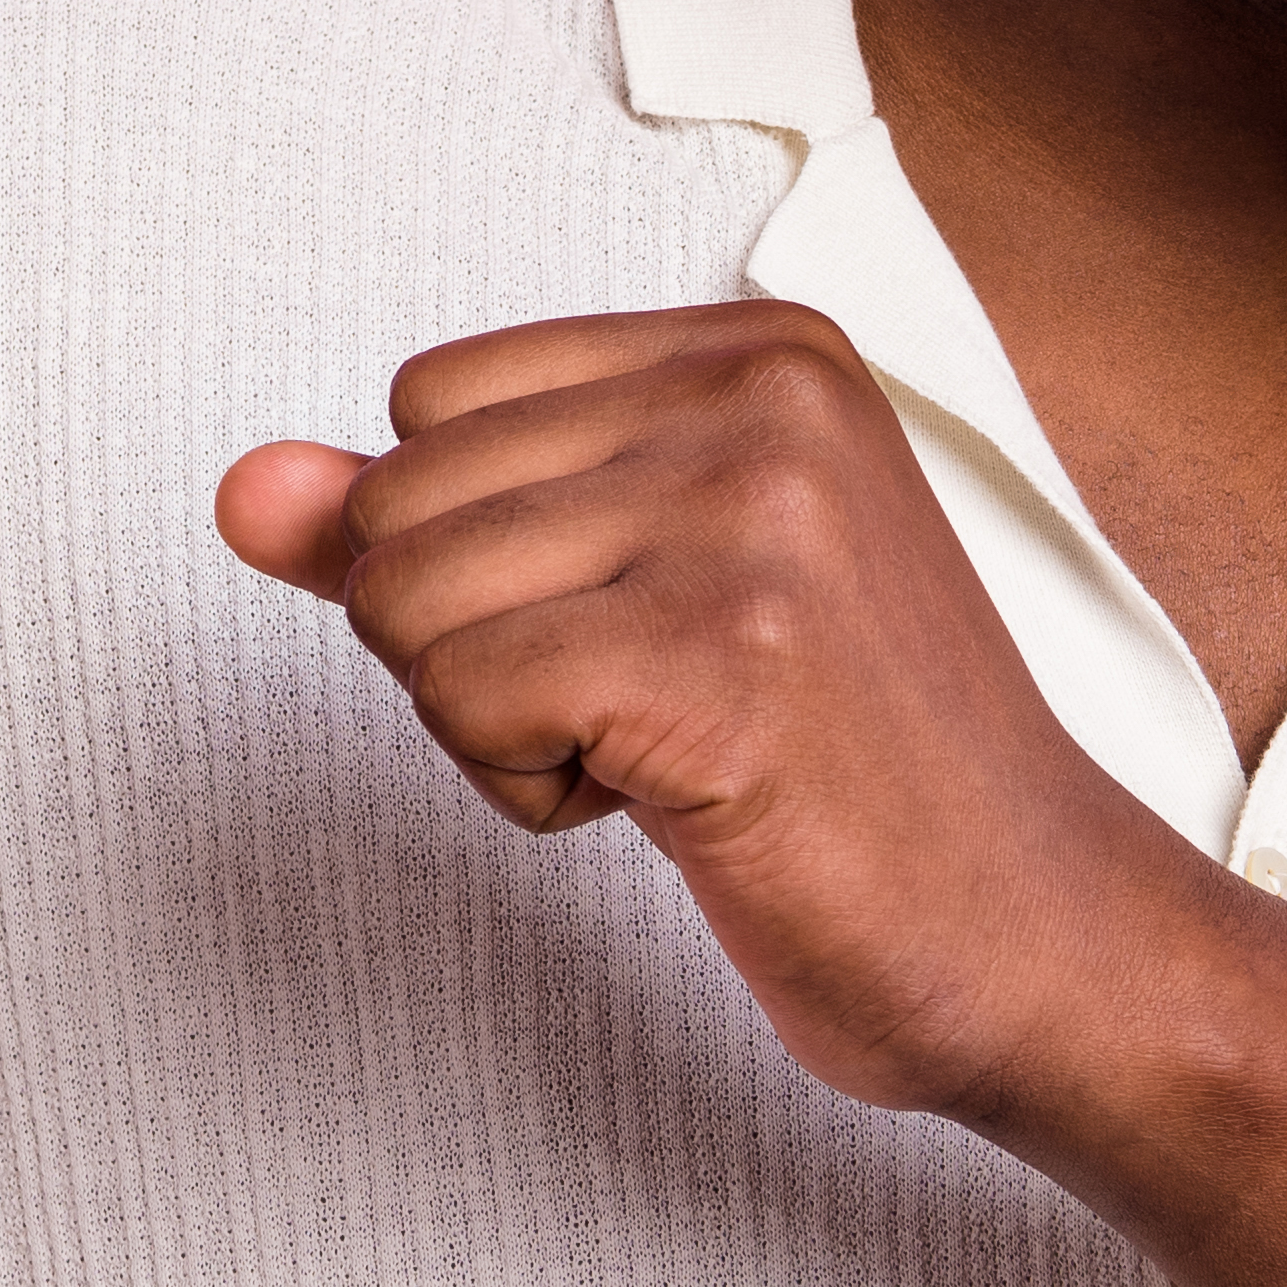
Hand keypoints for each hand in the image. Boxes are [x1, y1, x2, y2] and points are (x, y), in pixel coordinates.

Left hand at [218, 305, 1213, 1116]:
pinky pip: (459, 702)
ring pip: (403, 599)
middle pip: (398, 496)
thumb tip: (243, 491)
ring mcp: (747, 522)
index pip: (434, 398)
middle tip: (662, 710)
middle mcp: (759, 402)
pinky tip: (676, 802)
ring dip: (496, 722)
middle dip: (473, 642)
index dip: (484, 551)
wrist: (1043, 936)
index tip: (648, 626)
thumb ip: (438, 528)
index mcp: (763, 350)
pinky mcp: (719, 660)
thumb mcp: (641, 598)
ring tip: (674, 752)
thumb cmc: (852, 777)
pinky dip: (527, 789)